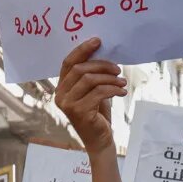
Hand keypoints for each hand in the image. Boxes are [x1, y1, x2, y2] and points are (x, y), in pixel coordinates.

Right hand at [54, 38, 127, 155]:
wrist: (100, 140)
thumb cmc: (97, 114)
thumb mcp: (93, 91)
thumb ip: (91, 75)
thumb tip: (102, 53)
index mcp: (61, 87)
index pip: (68, 63)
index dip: (82, 50)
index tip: (98, 41)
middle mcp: (60, 95)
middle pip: (80, 69)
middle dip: (101, 65)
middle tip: (118, 68)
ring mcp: (68, 104)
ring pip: (90, 80)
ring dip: (110, 78)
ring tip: (122, 82)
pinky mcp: (79, 112)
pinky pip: (98, 92)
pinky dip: (113, 89)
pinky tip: (122, 91)